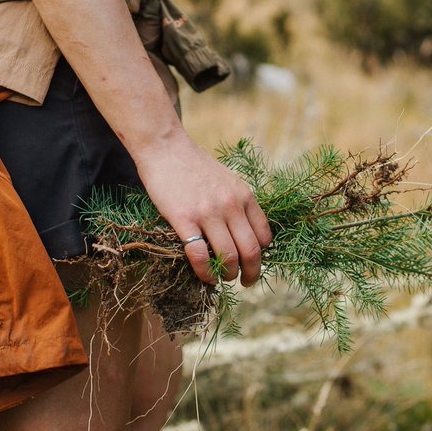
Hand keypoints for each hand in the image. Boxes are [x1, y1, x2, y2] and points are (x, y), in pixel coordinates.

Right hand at [136, 135, 271, 286]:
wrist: (166, 148)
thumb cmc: (195, 166)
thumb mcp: (228, 181)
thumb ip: (238, 203)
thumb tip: (244, 233)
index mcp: (245, 196)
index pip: (265, 236)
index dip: (262, 255)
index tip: (253, 263)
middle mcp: (231, 205)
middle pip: (251, 251)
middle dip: (251, 273)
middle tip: (246, 282)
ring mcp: (208, 213)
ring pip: (229, 257)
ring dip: (229, 275)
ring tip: (224, 279)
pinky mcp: (184, 219)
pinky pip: (200, 255)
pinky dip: (206, 272)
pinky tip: (206, 277)